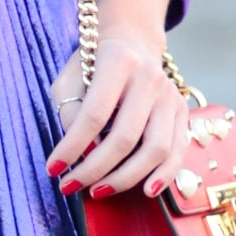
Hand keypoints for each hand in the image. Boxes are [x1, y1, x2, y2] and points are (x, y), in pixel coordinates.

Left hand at [47, 30, 191, 202]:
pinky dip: (163, 176)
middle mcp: (150, 78)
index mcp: (118, 63)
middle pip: (125, 137)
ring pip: (156, 150)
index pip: (94, 114)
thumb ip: (70, 111)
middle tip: (70, 186)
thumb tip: (81, 152)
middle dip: (94, 169)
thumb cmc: (93, 65)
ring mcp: (171, 96)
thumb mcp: (69, 79)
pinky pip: (177, 152)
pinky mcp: (182, 111)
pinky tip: (146, 191)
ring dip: (125, 178)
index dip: (72, 146)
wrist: (133, 43)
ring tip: (99, 191)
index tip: (53, 169)